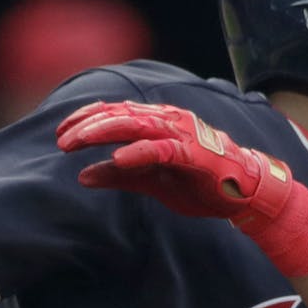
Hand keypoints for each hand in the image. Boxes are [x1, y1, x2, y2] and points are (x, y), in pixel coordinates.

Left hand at [56, 100, 307, 277]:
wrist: (246, 194)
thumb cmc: (201, 184)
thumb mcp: (152, 182)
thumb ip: (119, 176)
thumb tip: (82, 176)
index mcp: (160, 123)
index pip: (117, 112)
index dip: (87, 119)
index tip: (60, 133)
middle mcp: (170, 121)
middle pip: (121, 114)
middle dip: (88, 125)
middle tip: (61, 140)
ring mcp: (184, 134)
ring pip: (137, 124)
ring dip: (105, 131)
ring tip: (79, 142)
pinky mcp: (196, 154)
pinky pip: (163, 150)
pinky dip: (139, 151)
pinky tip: (118, 157)